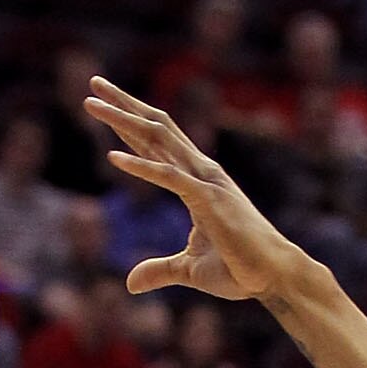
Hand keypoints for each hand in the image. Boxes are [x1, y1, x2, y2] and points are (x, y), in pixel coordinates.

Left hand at [83, 76, 305, 304]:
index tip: (104, 104)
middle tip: (93, 84)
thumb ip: (160, 271)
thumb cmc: (240, 269)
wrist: (273, 277)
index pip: (157, 143)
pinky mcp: (208, 201)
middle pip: (156, 127)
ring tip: (93, 103)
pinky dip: (140, 166)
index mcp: (197, 180)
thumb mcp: (189, 271)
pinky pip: (169, 178)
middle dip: (123, 105)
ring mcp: (205, 182)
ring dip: (124, 120)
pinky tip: (111, 156)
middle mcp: (200, 171)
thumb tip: (130, 284)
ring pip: (158, 140)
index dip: (130, 122)